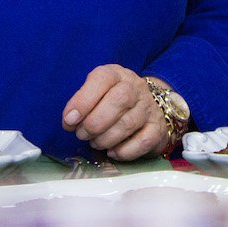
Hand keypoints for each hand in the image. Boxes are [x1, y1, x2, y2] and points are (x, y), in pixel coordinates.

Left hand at [61, 64, 175, 161]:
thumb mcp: (96, 93)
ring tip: (95, 143)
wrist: (145, 107)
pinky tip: (113, 152)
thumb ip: (82, 104)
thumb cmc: (111, 101)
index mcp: (116, 75)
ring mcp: (149, 107)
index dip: (83, 100)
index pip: (102, 79)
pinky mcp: (157, 128)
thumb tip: (70, 121)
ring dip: (105, 138)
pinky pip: (143, 141)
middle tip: (82, 135)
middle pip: (119, 100)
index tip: (69, 120)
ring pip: (128, 123)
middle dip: (95, 123)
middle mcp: (136, 87)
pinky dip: (124, 151)